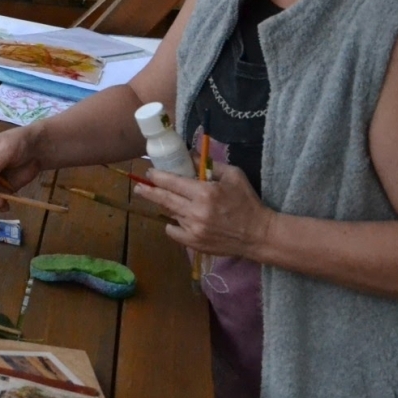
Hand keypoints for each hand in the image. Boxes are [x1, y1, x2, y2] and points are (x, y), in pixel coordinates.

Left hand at [135, 162, 272, 258]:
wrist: (259, 234)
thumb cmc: (247, 202)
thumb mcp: (233, 176)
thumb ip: (209, 165)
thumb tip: (188, 154)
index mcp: (205, 193)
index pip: (172, 182)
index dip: (157, 177)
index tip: (149, 173)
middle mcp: (196, 211)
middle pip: (163, 199)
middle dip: (148, 191)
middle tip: (138, 187)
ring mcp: (193, 229)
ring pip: (170, 213)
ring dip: (168, 206)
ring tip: (169, 201)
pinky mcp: (194, 243)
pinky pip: (173, 231)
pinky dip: (173, 224)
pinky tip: (179, 219)